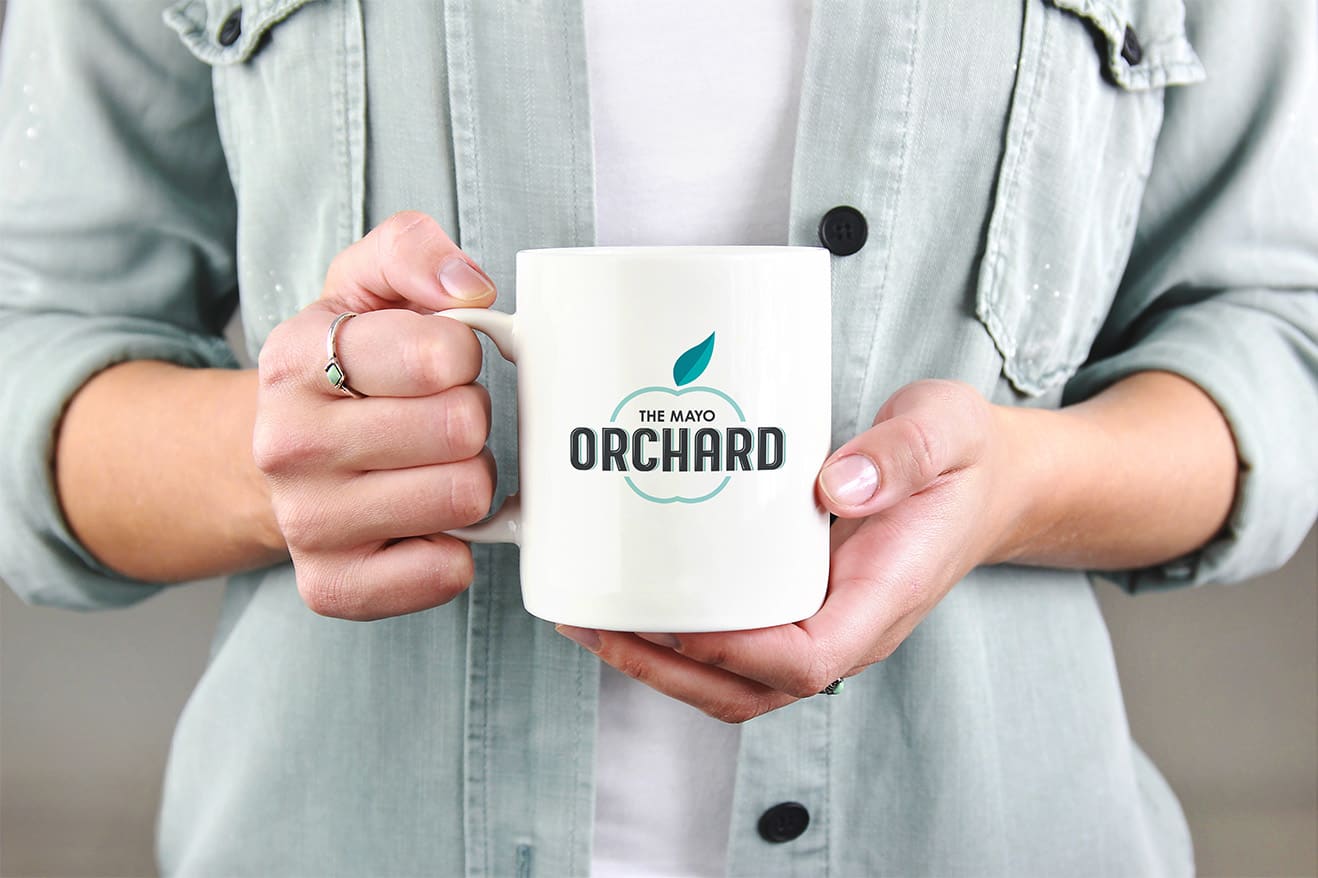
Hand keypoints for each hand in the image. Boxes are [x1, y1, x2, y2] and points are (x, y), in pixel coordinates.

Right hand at [254, 212, 498, 619]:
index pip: (444, 354)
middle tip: (438, 420)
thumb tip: (470, 286)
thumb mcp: (363, 285)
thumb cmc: (346, 368)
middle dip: (470, 419)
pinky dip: (454, 549)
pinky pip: (445, 573)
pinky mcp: (331, 585)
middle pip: (464, 429)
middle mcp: (289, 443)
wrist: (279, 456)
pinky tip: (424, 523)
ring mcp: (306, 521)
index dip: (464, 355)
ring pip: (464, 498)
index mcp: (297, 357)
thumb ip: (412, 250)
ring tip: (430, 466)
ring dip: (468, 480)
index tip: (441, 362)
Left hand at [557, 380, 1024, 721]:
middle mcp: (847, 626)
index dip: (734, 652)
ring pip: (733, 678)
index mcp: (885, 599)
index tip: (674, 617)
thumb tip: (834, 484)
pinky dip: (678, 636)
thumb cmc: (965, 461)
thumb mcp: (946, 432)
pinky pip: (734, 642)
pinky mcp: (798, 602)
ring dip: (659, 662)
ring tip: (590, 619)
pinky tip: (633, 598)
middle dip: (666, 669)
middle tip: (593, 623)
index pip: (806, 661)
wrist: (987, 482)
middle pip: (749, 689)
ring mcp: (820, 620)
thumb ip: (900, 454)